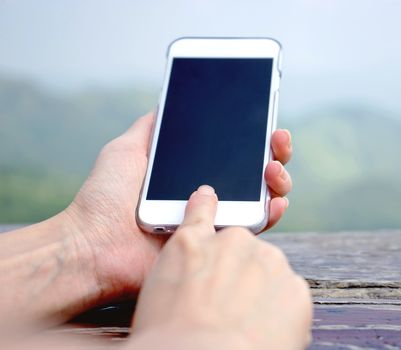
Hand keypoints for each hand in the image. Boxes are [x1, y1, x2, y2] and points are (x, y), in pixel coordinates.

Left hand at [63, 112, 293, 302]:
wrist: (94, 244)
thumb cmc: (103, 199)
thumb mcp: (126, 150)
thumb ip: (151, 127)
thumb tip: (168, 100)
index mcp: (192, 172)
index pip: (235, 151)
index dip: (256, 136)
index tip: (268, 121)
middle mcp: (210, 195)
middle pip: (257, 172)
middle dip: (275, 153)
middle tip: (277, 140)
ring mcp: (216, 219)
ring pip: (263, 198)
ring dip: (278, 180)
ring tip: (272, 170)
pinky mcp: (217, 245)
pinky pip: (255, 229)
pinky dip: (273, 213)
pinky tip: (275, 200)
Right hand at [128, 186, 311, 349]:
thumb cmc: (168, 338)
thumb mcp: (154, 291)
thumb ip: (173, 265)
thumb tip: (187, 254)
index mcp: (191, 243)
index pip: (201, 210)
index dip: (205, 206)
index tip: (208, 197)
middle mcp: (233, 243)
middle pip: (241, 250)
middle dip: (236, 271)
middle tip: (223, 306)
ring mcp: (269, 263)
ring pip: (268, 273)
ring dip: (259, 291)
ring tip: (241, 324)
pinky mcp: (294, 288)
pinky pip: (288, 296)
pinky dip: (279, 312)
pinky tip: (261, 332)